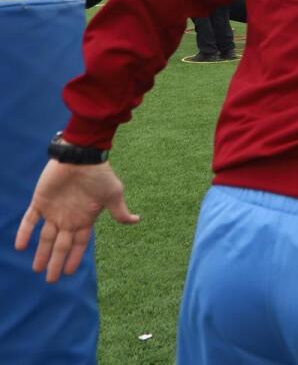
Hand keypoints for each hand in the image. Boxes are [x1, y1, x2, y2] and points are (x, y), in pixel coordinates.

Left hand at [14, 159, 139, 282]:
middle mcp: (69, 218)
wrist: (81, 157)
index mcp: (85, 218)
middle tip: (50, 280)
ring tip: (37, 269)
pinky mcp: (40, 202)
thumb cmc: (100, 175)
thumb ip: (119, 212)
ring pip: (45, 237)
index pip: (78, 243)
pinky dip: (24, 232)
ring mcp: (54, 211)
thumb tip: (137, 221)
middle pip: (61, 245)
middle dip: (56, 262)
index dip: (73, 258)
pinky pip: (29, 220)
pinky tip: (20, 246)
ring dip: (41, 253)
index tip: (69, 273)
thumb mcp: (114, 194)